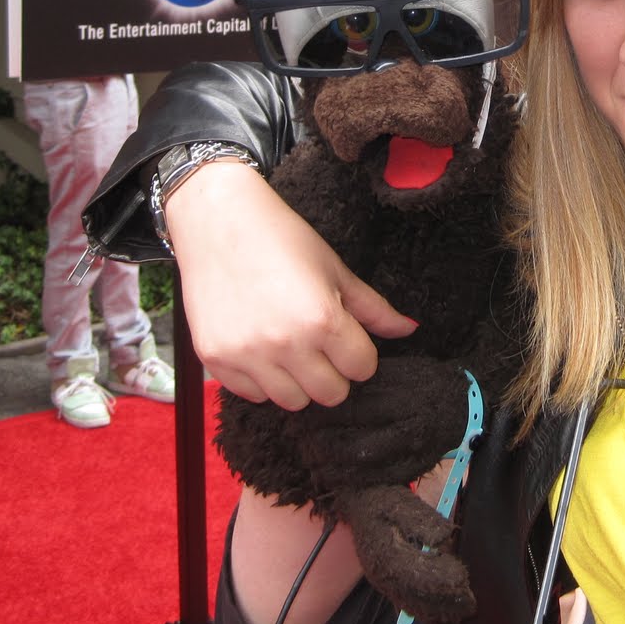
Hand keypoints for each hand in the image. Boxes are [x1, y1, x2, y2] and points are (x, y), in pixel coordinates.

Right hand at [164, 160, 417, 408]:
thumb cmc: (282, 238)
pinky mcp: (215, 359)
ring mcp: (246, 355)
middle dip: (334, 373)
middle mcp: (284, 344)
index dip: (360, 353)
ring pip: (292, 402)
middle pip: (331, 394)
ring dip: (298, 381)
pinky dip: (262, 380)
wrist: (217, 221)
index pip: (362, 368)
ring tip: (290, 346)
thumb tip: (409, 329)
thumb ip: (374, 308)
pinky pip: (252, 394)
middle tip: (320, 344)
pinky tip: (260, 346)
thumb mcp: (335, 269)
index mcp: (321, 319)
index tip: (346, 337)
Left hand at [294, 356, 470, 486]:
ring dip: (324, 460)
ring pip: (354, 459)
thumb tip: (322, 387)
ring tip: (309, 454)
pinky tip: (328, 472)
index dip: (317, 410)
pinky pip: (370, 479)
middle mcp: (403, 419)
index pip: (347, 403)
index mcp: (399, 389)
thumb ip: (365, 378)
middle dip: (314, 437)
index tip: (301, 410)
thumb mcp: (399, 368)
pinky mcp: (410, 468)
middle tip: (297, 435)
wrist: (465, 407)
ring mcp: (407, 447)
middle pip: (346, 432)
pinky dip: (343, 478)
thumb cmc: (425, 383)